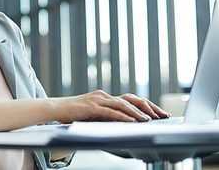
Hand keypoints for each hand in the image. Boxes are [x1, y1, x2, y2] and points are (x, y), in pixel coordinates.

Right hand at [53, 90, 170, 123]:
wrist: (55, 108)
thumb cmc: (72, 113)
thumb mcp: (93, 114)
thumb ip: (106, 116)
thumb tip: (124, 123)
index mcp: (105, 97)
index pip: (130, 99)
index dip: (146, 106)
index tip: (159, 113)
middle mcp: (104, 96)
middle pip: (131, 99)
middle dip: (149, 107)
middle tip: (162, 115)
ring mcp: (98, 100)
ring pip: (123, 104)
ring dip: (138, 112)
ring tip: (150, 120)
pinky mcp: (92, 107)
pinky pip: (111, 111)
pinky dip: (123, 116)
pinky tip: (132, 121)